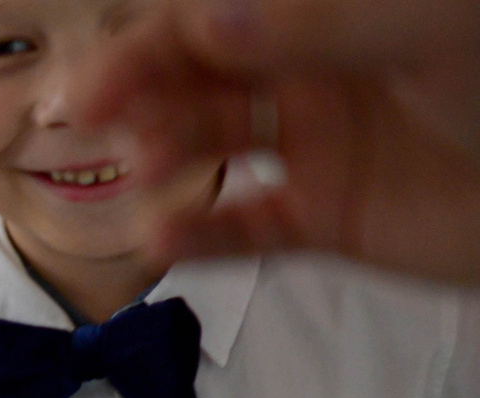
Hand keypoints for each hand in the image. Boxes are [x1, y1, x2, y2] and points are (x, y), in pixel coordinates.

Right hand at [79, 2, 479, 284]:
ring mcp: (319, 146)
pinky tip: (161, 243)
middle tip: (97, 120)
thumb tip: (208, 19)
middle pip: (201, 78)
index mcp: (335, 13)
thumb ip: (320, 21)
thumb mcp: (431, 27)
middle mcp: (319, 72)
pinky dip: (199, 240)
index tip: (104, 76)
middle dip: (144, 96)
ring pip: (212, 148)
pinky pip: (244, 230)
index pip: (220, 20)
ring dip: (166, 159)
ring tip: (143, 174)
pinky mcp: (327, 219)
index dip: (155, 43)